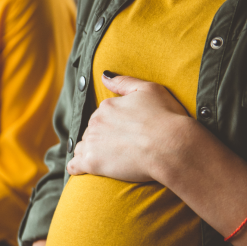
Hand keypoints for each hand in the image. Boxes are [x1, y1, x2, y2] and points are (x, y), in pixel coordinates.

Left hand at [67, 74, 201, 182]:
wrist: (171, 146)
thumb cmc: (166, 117)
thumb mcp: (149, 89)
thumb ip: (123, 82)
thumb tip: (103, 76)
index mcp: (107, 106)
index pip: (101, 116)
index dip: (112, 125)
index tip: (124, 132)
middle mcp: (95, 122)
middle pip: (92, 131)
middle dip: (101, 138)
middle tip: (119, 147)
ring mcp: (92, 143)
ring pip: (82, 147)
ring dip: (89, 152)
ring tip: (105, 159)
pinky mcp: (91, 163)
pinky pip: (74, 165)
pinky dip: (76, 167)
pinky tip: (81, 170)